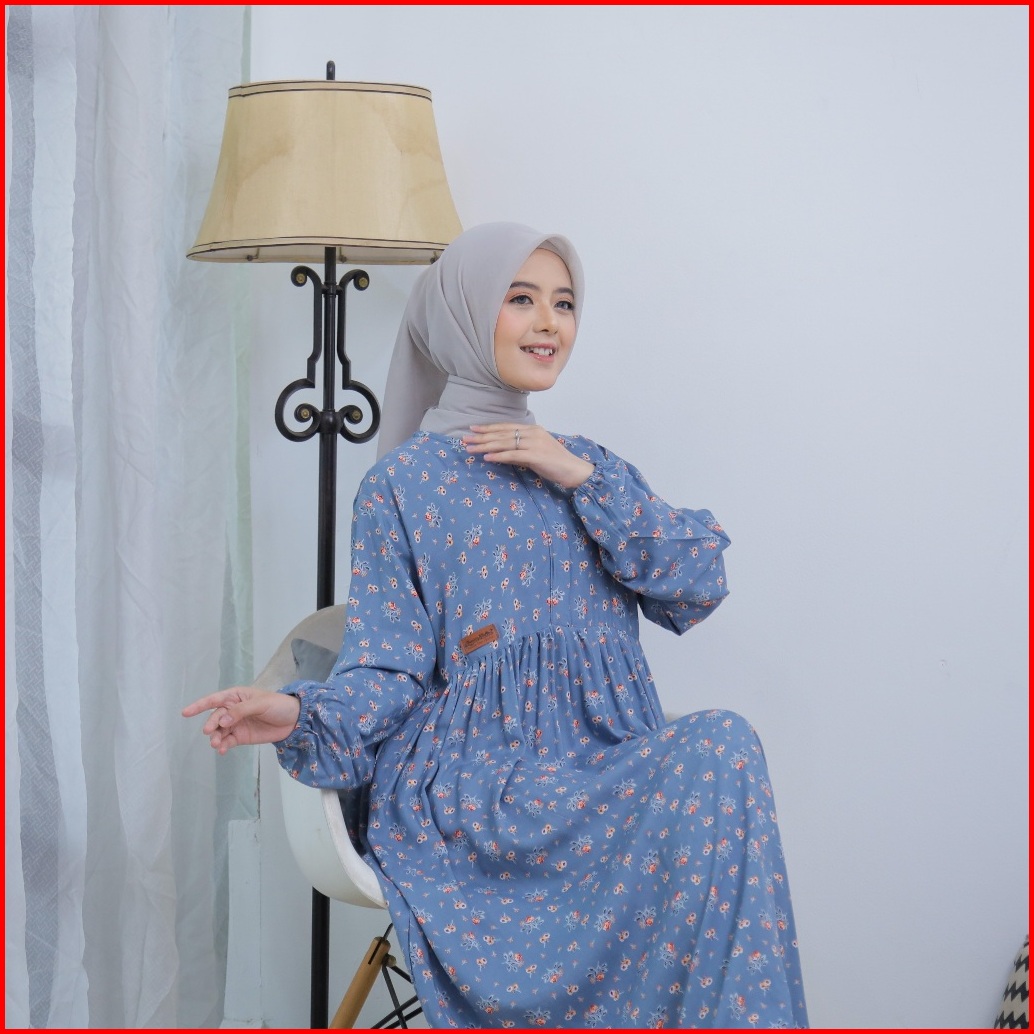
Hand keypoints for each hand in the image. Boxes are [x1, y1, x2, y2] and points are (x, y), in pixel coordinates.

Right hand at [181, 685, 300, 754]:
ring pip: (219, 731)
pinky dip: (223, 746)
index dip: (199, 705)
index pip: (214, 700)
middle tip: (210, 732)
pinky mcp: (241, 737)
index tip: (185, 713)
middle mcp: (232, 710)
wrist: (294, 720)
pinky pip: (227, 741)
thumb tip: (222, 719)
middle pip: (216, 717)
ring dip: (216, 737)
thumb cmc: (278, 705)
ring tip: (217, 744)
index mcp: (236, 696)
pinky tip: (222, 750)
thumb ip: (241, 711)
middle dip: (211, 724)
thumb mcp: (261, 704)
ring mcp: (236, 724)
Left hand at [463, 424, 594, 488]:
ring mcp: (534, 442)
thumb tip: (500, 453)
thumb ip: (518, 452)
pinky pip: (513, 454)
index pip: (506, 427)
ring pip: (505, 442)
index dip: (488, 428)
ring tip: (471, 448)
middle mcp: (532, 432)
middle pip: (502, 433)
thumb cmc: (555, 463)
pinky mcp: (535, 455)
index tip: (473, 429)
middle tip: (465, 439)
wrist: (573, 470)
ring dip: (485, 445)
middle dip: (482, 436)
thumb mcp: (534, 454)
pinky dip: (499, 455)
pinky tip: (487, 457)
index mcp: (532, 429)